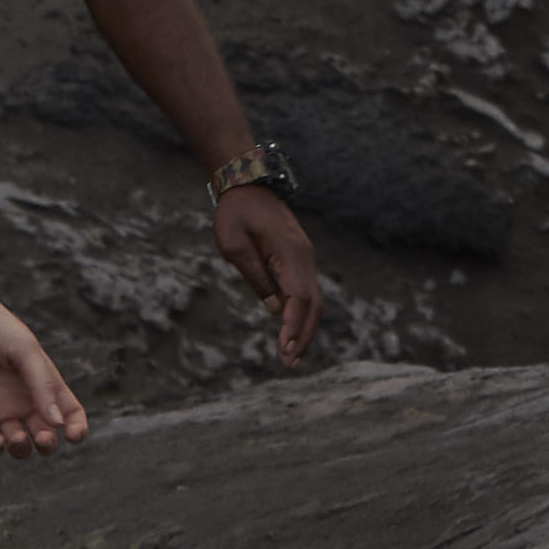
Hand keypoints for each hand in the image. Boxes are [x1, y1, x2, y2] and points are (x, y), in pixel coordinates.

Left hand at [0, 281, 92, 455]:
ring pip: (18, 442)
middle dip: (48, 444)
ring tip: (15, 437)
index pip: (70, 411)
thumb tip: (59, 423)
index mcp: (44, 380)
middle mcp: (24, 397)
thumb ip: (41, 385)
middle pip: (46, 433)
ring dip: (21, 449)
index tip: (73, 436)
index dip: (77, 427)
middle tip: (42, 437)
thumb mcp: (22, 349)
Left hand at [214, 185, 324, 365]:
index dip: (293, 326)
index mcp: (289, 253)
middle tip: (289, 363)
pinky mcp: (298, 258)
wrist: (247, 185)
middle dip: (303, 335)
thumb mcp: (235, 246)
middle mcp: (304, 256)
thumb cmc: (236, 214)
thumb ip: (256, 277)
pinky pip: (306, 290)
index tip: (284, 350)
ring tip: (292, 356)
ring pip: (313, 299)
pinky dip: (302, 313)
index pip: (298, 298)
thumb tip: (274, 309)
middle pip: (313, 303)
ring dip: (305, 327)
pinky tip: (292, 332)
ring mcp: (304, 257)